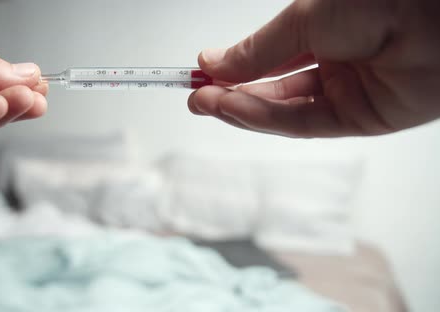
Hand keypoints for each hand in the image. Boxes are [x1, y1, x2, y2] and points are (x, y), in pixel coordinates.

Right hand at [188, 0, 439, 137]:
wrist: (435, 16)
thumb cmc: (378, 0)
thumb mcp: (304, 20)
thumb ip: (259, 50)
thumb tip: (215, 63)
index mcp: (325, 32)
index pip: (269, 58)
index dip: (233, 69)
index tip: (199, 73)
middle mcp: (336, 63)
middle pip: (273, 89)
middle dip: (231, 94)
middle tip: (195, 96)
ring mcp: (349, 93)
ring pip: (286, 110)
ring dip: (243, 109)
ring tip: (206, 103)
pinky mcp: (363, 119)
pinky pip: (306, 123)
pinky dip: (268, 118)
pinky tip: (236, 108)